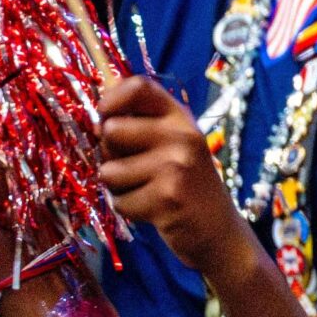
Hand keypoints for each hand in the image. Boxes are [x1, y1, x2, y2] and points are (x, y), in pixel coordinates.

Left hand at [99, 76, 248, 275]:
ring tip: (146, 191)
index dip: (111, 98)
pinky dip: (129, 210)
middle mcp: (182, 135)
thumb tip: (98, 96)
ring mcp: (177, 166)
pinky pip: (119, 201)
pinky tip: (153, 210)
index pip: (139, 86)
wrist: (219, 231)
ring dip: (118, 187)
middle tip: (134, 168)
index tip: (104, 118)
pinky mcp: (168, 198)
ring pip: (109, 171)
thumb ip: (140, 121)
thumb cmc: (186, 185)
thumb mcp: (172, 144)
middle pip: (112, 129)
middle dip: (109, 154)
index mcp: (180, 118)